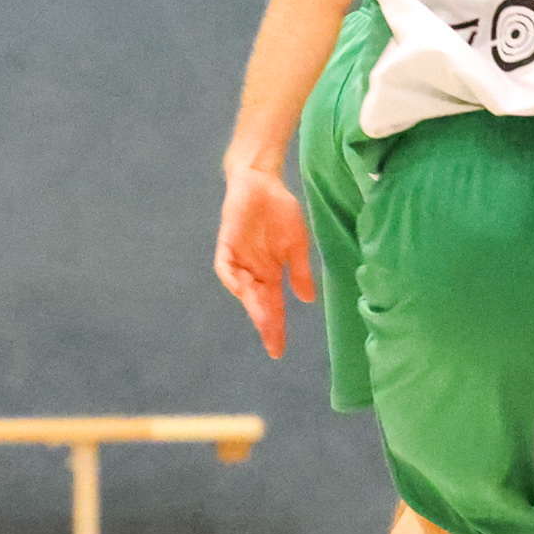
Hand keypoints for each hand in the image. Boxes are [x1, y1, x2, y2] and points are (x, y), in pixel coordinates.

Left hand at [214, 167, 314, 358]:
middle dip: (265, 323)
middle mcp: (253, 272)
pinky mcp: (227, 244)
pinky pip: (226, 266)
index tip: (279, 350)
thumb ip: (300, 272)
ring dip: (253, 304)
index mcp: (270, 274)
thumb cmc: (280, 212)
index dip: (275, 328)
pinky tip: (242, 288)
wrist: (262, 182)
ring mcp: (239, 259)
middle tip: (273, 345)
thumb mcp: (297, 244)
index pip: (273, 307)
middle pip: (258, 304)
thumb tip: (307, 300)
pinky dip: (233, 278)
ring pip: (244, 289)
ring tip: (264, 321)